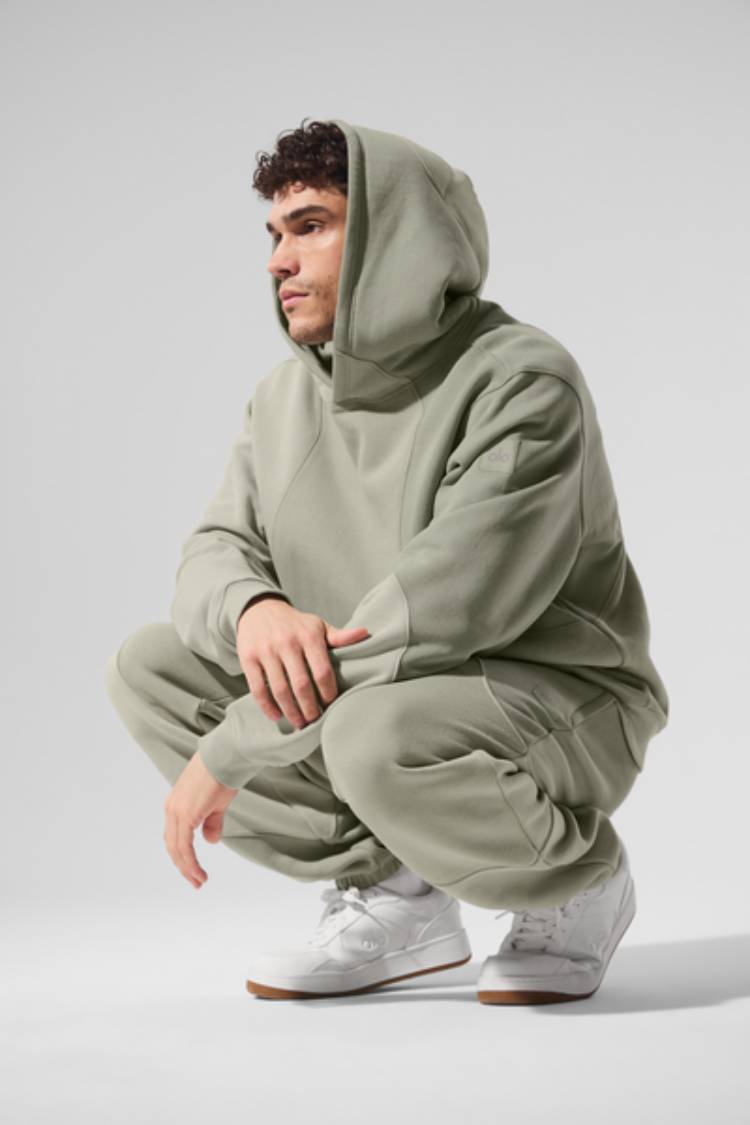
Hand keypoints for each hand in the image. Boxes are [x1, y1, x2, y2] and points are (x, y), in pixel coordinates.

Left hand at [163, 750, 237, 888]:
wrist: (224, 756)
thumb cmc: (222, 774)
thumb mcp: (216, 804)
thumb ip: (211, 823)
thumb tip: (210, 841)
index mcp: (176, 805)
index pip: (174, 838)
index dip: (183, 858)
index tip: (193, 873)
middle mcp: (172, 809)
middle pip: (172, 846)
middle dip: (183, 867)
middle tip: (196, 882)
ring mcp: (176, 810)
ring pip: (176, 848)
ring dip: (187, 867)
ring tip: (198, 881)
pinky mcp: (185, 813)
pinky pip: (184, 845)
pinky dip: (190, 860)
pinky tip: (198, 871)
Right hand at [236, 596, 368, 729]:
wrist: (259, 609)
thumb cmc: (295, 624)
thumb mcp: (318, 626)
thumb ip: (339, 636)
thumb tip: (365, 633)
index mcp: (308, 636)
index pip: (322, 671)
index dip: (328, 692)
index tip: (331, 704)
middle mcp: (287, 643)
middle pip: (301, 685)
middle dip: (310, 708)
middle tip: (315, 720)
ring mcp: (266, 651)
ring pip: (280, 690)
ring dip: (291, 711)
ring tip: (299, 723)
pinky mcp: (248, 658)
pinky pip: (258, 688)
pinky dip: (267, 706)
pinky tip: (277, 717)